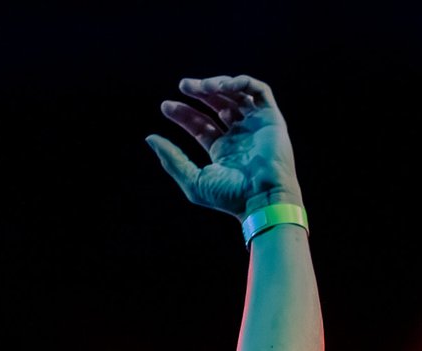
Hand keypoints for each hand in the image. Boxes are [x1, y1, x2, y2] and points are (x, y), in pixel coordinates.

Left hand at [146, 75, 301, 218]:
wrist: (262, 198)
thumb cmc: (229, 196)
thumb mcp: (193, 180)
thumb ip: (172, 159)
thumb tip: (150, 138)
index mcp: (222, 150)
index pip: (199, 124)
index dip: (182, 113)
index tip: (165, 106)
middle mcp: (239, 136)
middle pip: (217, 105)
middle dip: (199, 92)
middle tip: (183, 85)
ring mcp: (255, 126)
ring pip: (236, 94)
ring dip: (218, 85)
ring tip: (202, 87)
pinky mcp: (271, 118)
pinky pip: (259, 91)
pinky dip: (242, 82)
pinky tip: (223, 86)